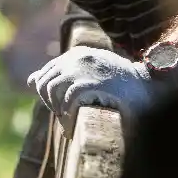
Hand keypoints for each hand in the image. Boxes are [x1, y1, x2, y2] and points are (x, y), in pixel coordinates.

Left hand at [28, 46, 155, 134]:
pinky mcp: (89, 84)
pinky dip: (67, 115)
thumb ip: (61, 73)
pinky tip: (74, 123)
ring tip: (67, 118)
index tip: (58, 105)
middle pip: (43, 83)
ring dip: (56, 108)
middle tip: (62, 114)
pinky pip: (65, 101)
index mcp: (76, 55)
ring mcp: (81, 70)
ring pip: (50, 90)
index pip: (45, 73)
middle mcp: (76, 59)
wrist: (146, 87)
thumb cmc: (118, 82)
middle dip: (47, 101)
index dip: (46, 93)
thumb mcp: (89, 72)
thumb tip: (30, 80)